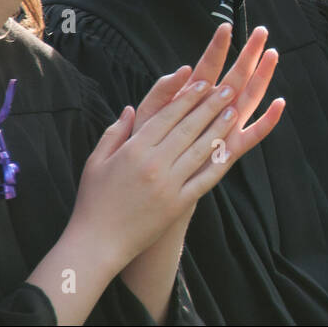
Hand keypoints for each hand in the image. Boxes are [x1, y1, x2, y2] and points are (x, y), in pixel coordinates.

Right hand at [71, 29, 283, 269]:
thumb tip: (131, 108)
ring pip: (200, 150)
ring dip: (219, 128)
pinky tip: (232, 148)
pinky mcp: (179, 204)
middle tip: (228, 89)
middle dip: (210, 105)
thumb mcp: (96, 162)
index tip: (203, 82)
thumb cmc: (93, 201)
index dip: (187, 97)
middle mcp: (153, 164)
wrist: (98, 244)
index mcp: (133, 150)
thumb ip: (114, 132)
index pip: (166, 116)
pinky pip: (205, 179)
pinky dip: (220, 162)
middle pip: (188, 128)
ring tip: (234, 111)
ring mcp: (168, 185)